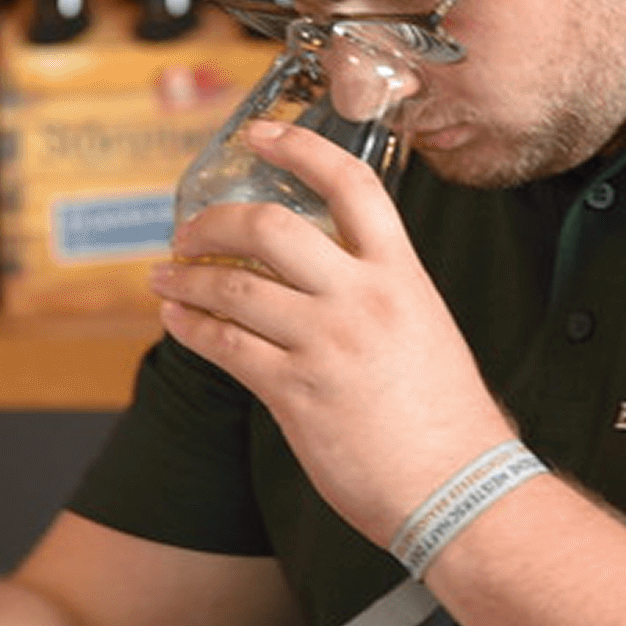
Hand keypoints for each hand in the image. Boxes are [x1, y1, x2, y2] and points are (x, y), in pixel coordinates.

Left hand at [149, 119, 514, 549]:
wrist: (459, 488)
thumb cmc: (448, 419)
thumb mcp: (427, 328)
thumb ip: (379, 294)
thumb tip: (326, 280)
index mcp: (402, 274)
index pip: (351, 185)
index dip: (300, 150)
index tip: (260, 136)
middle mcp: (362, 298)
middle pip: (271, 227)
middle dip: (216, 223)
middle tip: (190, 230)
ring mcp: (327, 343)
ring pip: (235, 287)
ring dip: (188, 279)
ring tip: (166, 278)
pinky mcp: (296, 392)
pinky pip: (226, 346)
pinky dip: (192, 329)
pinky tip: (178, 322)